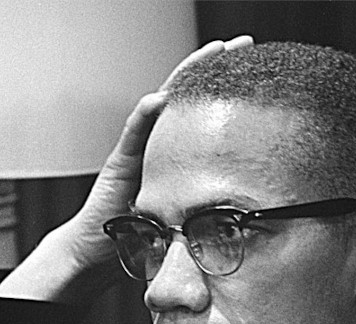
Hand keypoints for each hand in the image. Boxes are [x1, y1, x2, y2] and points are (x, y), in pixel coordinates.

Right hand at [0, 35, 254, 302]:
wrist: (101, 249)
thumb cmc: (145, 232)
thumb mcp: (189, 208)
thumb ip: (212, 197)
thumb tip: (254, 202)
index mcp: (174, 149)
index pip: (202, 107)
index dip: (225, 86)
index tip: (253, 65)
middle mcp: (156, 140)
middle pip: (186, 93)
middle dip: (212, 66)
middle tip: (241, 44)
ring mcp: (136, 147)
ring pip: (161, 102)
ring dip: (183, 77)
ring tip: (209, 54)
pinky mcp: (118, 162)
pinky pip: (132, 133)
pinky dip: (144, 114)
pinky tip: (159, 98)